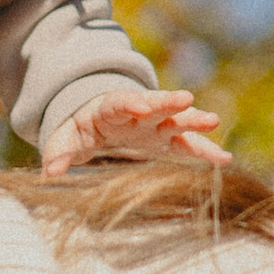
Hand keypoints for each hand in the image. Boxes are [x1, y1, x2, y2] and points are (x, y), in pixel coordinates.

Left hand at [40, 88, 226, 176]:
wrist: (95, 123)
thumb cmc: (78, 131)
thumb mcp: (63, 140)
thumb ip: (57, 154)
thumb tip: (49, 173)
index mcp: (109, 108)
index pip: (121, 102)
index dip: (132, 103)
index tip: (143, 106)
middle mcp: (137, 113)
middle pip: (155, 103)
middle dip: (169, 102)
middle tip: (187, 100)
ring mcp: (154, 125)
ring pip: (176, 120)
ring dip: (193, 122)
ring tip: (214, 121)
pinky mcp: (165, 139)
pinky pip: (187, 145)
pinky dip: (205, 151)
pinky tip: (224, 161)